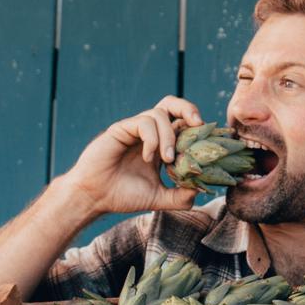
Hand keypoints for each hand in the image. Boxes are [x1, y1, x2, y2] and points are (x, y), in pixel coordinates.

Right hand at [61, 96, 205, 214]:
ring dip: (169, 136)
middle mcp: (148, 133)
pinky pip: (144, 122)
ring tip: (168, 160)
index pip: (182, 125)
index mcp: (159, 145)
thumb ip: (180, 196)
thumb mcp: (158, 198)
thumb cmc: (122, 196)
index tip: (210, 141)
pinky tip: (148, 158)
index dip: (197, 128)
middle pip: (172, 105)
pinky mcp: (121, 128)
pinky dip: (152, 139)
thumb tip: (202, 190)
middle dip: (189, 109)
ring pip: (160, 114)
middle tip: (199, 125)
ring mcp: (134, 129)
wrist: (94, 198)